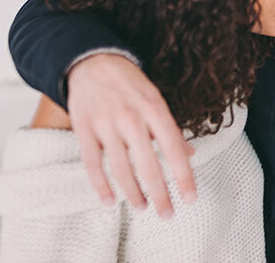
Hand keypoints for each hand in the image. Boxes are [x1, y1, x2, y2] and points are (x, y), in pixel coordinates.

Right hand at [66, 53, 196, 217]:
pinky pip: (92, 164)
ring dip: (133, 193)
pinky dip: (100, 186)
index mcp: (154, 108)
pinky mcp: (83, 129)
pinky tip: (110, 201)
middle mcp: (131, 117)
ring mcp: (105, 124)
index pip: (173, 148)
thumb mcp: (156, 98)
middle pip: (148, 165)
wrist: (92, 61)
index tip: (191, 198)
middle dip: (160, 194)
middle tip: (167, 214)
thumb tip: (190, 154)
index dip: (183, 176)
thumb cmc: (130, 83)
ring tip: (143, 207)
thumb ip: (170, 128)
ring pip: (120, 169)